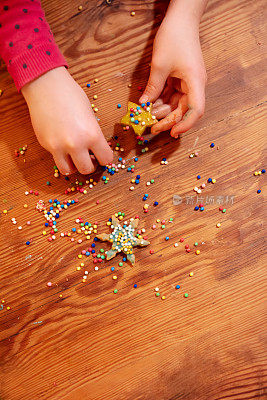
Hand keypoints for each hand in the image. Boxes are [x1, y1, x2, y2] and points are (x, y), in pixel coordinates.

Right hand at [22, 67, 112, 174]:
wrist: (46, 86)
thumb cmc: (70, 95)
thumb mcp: (90, 115)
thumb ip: (93, 134)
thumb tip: (95, 149)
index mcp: (92, 135)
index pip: (106, 159)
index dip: (105, 158)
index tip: (102, 155)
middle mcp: (76, 144)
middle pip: (87, 170)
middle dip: (90, 165)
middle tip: (88, 158)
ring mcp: (59, 146)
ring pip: (69, 171)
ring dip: (73, 166)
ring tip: (74, 156)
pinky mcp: (46, 145)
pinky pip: (56, 159)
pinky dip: (61, 156)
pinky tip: (62, 144)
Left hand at [139, 8, 206, 137]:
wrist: (181, 20)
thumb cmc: (174, 37)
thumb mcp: (159, 65)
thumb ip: (153, 87)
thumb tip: (144, 105)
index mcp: (195, 82)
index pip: (196, 110)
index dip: (185, 124)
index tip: (172, 132)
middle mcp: (195, 85)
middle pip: (184, 110)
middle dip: (168, 120)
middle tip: (152, 127)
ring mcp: (188, 83)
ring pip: (176, 105)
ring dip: (162, 111)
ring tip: (147, 116)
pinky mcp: (181, 80)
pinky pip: (172, 96)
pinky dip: (161, 101)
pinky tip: (150, 105)